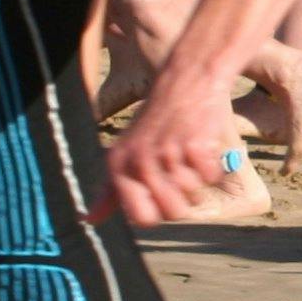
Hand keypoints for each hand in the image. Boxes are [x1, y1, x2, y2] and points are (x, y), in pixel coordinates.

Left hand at [96, 71, 232, 225]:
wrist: (187, 80)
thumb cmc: (158, 121)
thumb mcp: (126, 152)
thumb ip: (109, 191)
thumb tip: (88, 220)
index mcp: (120, 167)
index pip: (142, 219)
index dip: (159, 211)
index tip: (162, 191)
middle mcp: (140, 162)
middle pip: (173, 213)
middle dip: (184, 199)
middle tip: (181, 171)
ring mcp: (167, 154)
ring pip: (193, 197)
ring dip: (199, 180)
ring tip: (190, 154)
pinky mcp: (195, 147)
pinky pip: (211, 179)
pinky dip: (214, 167)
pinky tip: (204, 147)